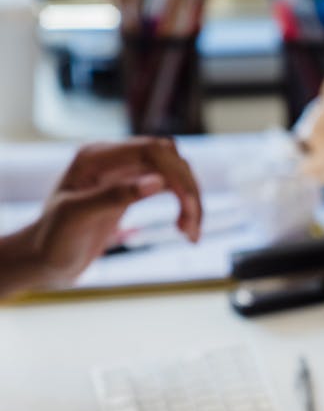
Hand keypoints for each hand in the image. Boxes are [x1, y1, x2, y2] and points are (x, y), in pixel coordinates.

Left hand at [0, 138, 201, 295]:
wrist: (45, 260)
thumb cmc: (54, 239)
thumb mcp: (78, 217)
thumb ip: (115, 196)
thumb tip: (158, 182)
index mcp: (96, 158)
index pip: (152, 150)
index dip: (178, 176)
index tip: (189, 210)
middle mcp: (112, 160)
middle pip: (169, 159)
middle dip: (188, 190)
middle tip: (193, 229)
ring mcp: (123, 175)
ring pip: (173, 174)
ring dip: (190, 201)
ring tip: (191, 235)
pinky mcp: (130, 192)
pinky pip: (167, 188)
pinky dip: (182, 207)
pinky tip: (185, 231)